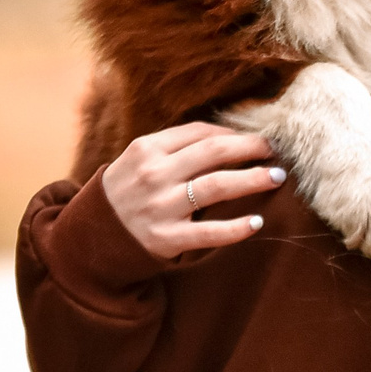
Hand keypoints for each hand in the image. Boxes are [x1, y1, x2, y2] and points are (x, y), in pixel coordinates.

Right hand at [103, 122, 284, 259]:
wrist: (94, 236)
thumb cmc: (128, 191)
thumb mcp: (140, 160)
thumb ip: (176, 146)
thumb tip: (231, 136)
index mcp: (147, 149)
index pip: (200, 133)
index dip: (233, 133)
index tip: (256, 137)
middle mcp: (153, 174)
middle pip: (214, 153)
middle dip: (251, 148)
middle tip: (275, 150)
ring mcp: (160, 207)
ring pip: (217, 186)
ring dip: (253, 180)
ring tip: (276, 177)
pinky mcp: (166, 239)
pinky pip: (210, 232)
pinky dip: (237, 228)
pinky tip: (257, 223)